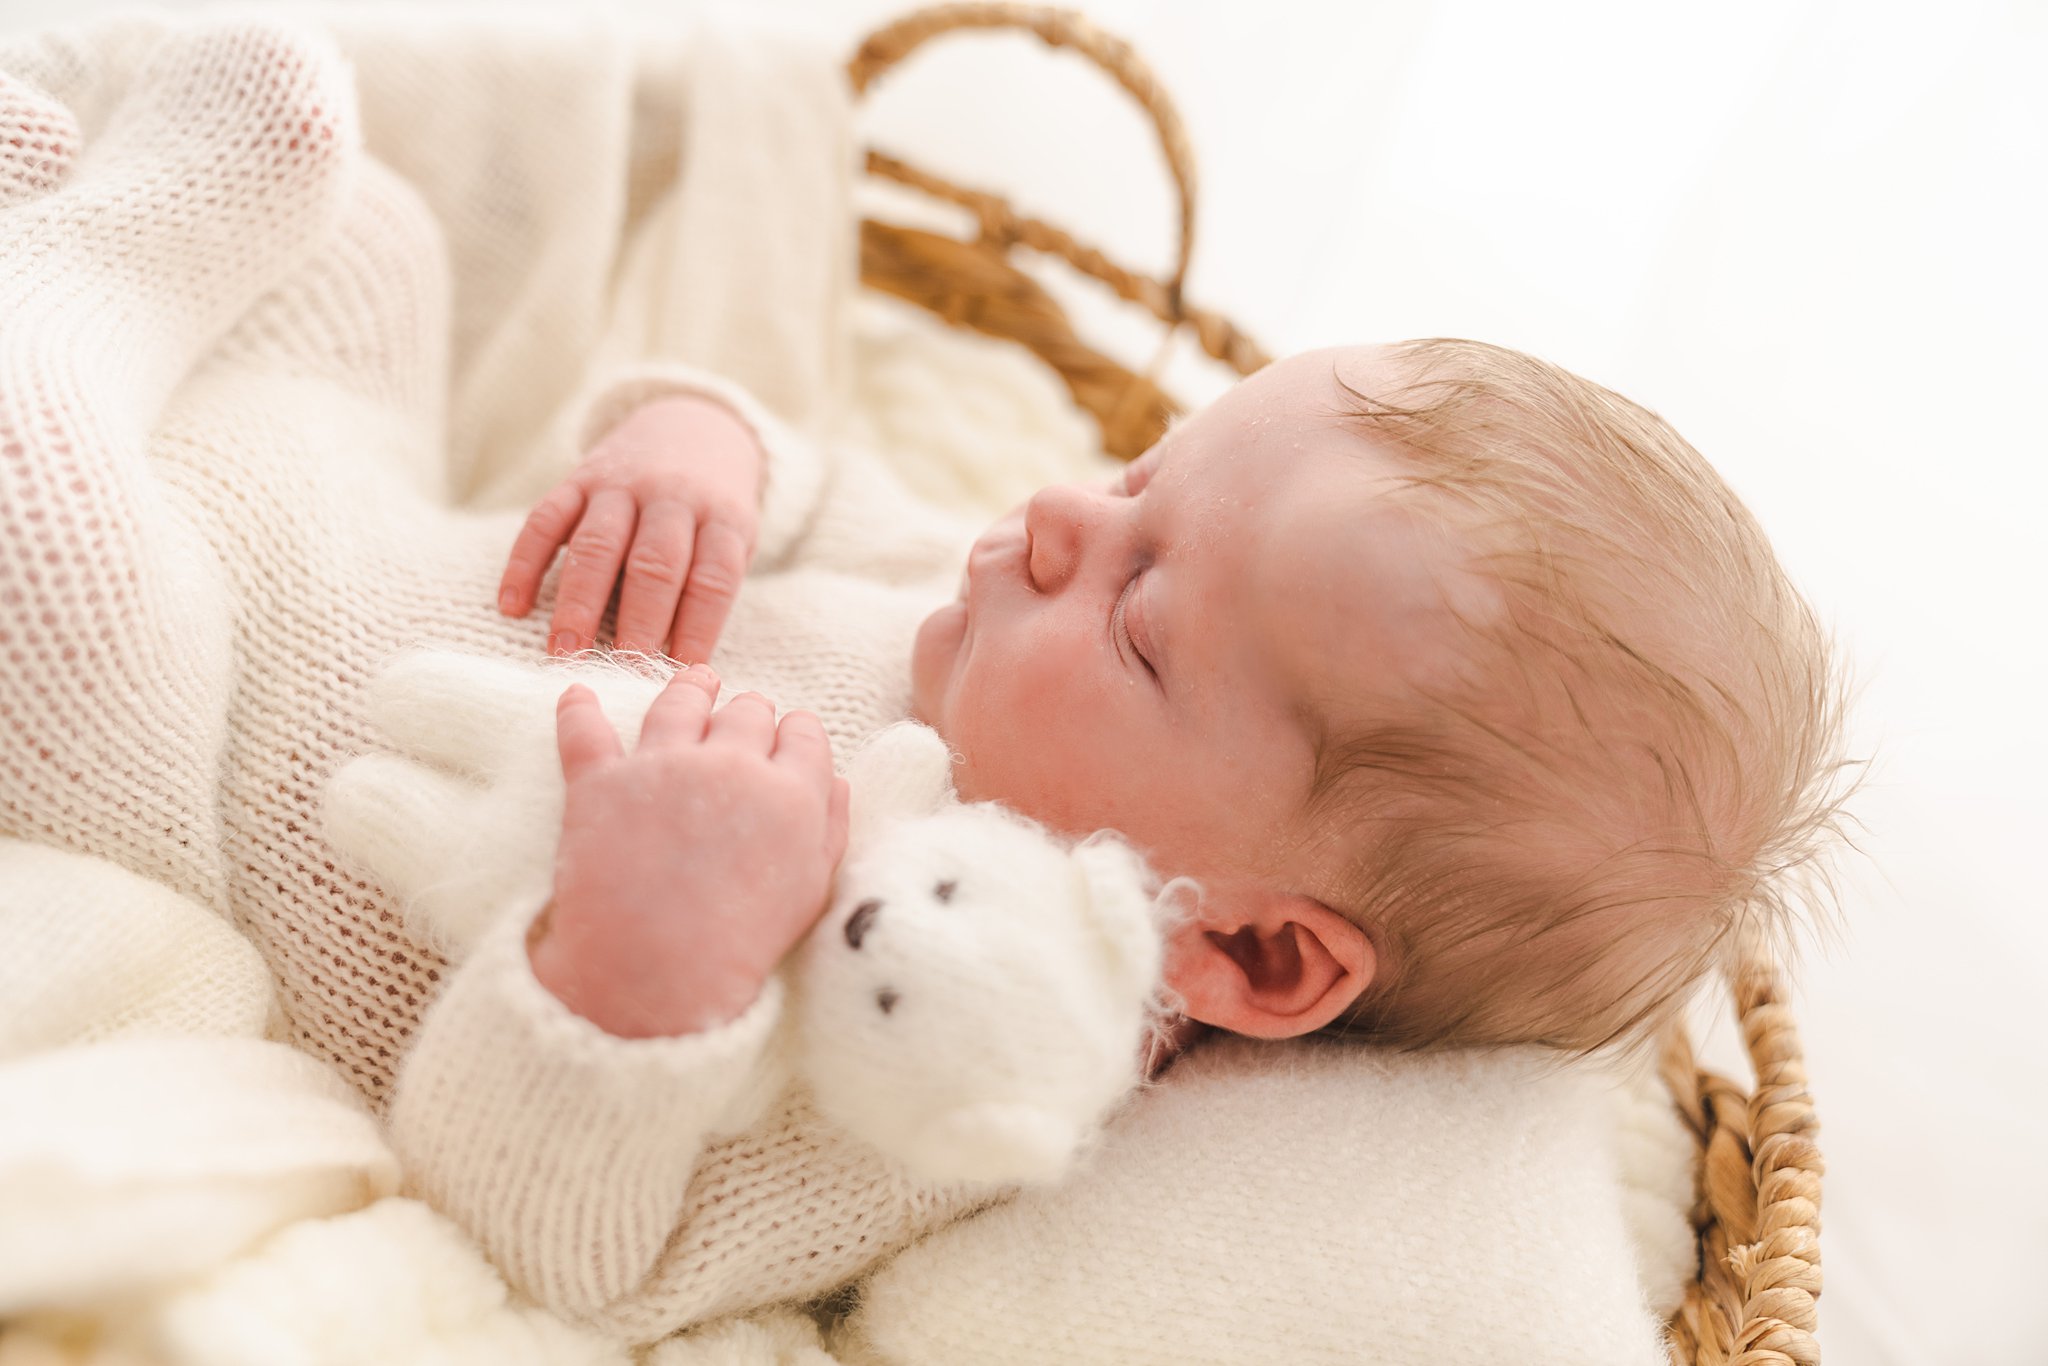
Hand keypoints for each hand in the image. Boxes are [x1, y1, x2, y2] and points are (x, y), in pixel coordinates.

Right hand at [499, 395, 764, 662]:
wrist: (692, 426)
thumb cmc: (712, 510)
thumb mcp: (733, 538)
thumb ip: (708, 586)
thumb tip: (681, 667)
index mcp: (721, 518)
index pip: (712, 578)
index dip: (698, 627)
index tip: (681, 673)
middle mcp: (671, 498)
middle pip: (654, 563)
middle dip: (638, 620)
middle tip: (621, 668)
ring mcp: (622, 485)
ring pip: (598, 544)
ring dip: (579, 601)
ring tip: (564, 651)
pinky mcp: (578, 478)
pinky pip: (546, 519)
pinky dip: (526, 563)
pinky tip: (513, 605)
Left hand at [529, 665, 851, 1037]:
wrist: (657, 973)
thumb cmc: (743, 942)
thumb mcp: (812, 888)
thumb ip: (830, 826)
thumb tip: (836, 780)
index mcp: (789, 791)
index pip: (802, 732)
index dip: (795, 733)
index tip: (787, 740)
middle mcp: (728, 764)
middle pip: (746, 711)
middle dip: (749, 712)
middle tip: (742, 720)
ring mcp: (662, 767)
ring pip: (679, 701)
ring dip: (690, 688)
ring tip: (695, 682)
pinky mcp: (600, 782)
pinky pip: (585, 730)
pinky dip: (578, 709)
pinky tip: (577, 694)